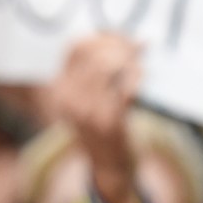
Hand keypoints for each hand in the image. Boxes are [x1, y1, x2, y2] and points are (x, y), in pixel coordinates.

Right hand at [49, 33, 143, 202]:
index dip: (103, 36)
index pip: (76, 47)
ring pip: (110, 67)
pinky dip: (136, 79)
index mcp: (59, 89)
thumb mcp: (88, 96)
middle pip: (95, 53)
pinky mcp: (108, 122)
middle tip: (139, 48)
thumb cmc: (103, 126)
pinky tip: (142, 79)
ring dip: (131, 61)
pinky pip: (124, 88)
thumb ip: (97, 68)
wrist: (109, 167)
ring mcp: (86, 112)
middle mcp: (67, 99)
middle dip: (121, 46)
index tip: (123, 36)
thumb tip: (123, 35)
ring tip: (140, 66)